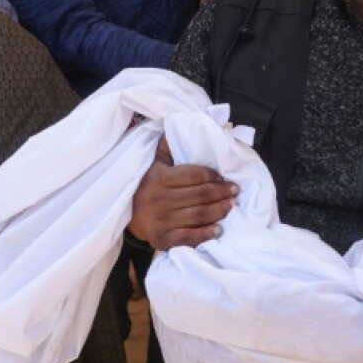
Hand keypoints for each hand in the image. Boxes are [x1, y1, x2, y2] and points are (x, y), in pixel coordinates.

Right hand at [128, 136, 236, 250]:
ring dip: (219, 211)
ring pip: (198, 215)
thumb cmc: (149, 185)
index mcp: (160, 178)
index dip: (212, 176)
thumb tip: (177, 123)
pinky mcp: (162, 239)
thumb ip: (168, 147)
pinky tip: (218, 230)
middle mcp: (159, 199)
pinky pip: (188, 237)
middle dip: (221, 192)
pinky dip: (205, 234)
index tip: (225, 177)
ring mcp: (161, 221)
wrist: (128, 215)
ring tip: (231, 205)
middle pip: (199, 195)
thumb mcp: (156, 164)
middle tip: (235, 191)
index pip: (193, 175)